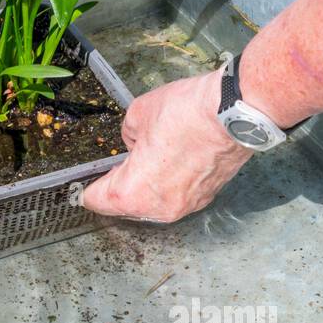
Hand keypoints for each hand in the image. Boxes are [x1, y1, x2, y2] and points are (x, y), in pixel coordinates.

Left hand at [81, 70, 252, 221]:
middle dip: (119, 184)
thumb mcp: (137, 115)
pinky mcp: (205, 198)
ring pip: (152, 202)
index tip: (86, 178)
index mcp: (132, 193)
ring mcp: (185, 206)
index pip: (96, 201)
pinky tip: (173, 159)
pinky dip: (170, 182)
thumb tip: (134, 143)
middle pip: (124, 205)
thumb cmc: (187, 114)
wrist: (236, 114)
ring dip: (146, 184)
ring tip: (150, 157)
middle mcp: (158, 209)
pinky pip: (176, 195)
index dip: (87, 186)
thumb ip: (127, 136)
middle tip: (119, 161)